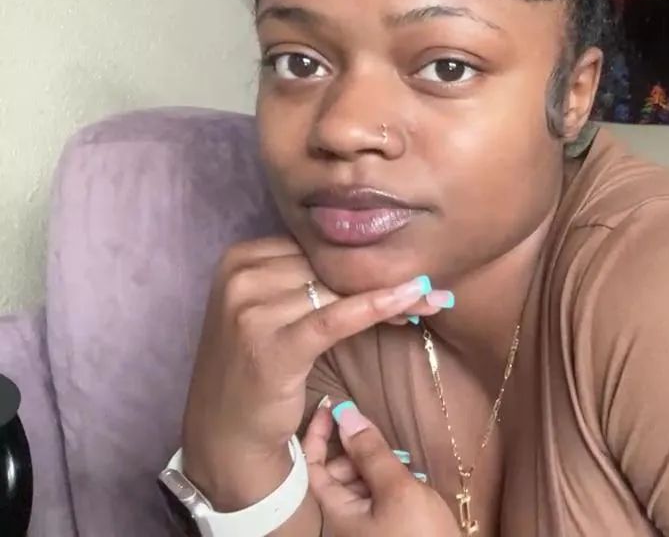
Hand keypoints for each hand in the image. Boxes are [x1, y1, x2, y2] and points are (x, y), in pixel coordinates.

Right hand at [180, 237, 451, 474]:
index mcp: (239, 258)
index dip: (361, 261)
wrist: (226, 434)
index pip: (315, 246)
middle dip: (380, 279)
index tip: (406, 271)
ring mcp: (250, 312)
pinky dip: (377, 308)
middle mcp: (240, 278)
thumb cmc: (259, 368)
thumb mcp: (274, 310)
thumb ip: (309, 280)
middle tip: (431, 292)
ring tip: (426, 306)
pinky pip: (335, 318)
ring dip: (388, 300)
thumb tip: (382, 260)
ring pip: (339, 291)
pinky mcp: (271, 347)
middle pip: (329, 267)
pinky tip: (411, 302)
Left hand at [303, 398, 457, 535]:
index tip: (331, 404)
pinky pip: (378, 494)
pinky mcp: (385, 527)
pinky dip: (390, 480)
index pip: (311, 464)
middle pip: (338, 471)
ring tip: (405, 464)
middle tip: (388, 445)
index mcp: (336, 510)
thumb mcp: (397, 490)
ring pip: (361, 481)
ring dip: (379, 464)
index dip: (317, 433)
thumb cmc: (417, 536)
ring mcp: (365, 524)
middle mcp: (344, 517)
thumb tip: (346, 414)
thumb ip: (371, 452)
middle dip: (359, 451)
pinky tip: (411, 479)